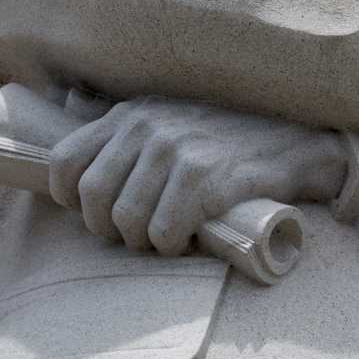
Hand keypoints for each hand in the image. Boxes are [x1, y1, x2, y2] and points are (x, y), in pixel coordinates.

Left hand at [48, 96, 347, 255]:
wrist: (294, 140)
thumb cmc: (226, 141)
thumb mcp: (168, 120)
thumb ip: (125, 138)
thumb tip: (76, 179)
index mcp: (130, 113)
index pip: (64, 161)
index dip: (69, 200)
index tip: (97, 214)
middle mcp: (147, 124)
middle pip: (92, 196)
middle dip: (108, 228)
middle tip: (136, 234)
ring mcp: (175, 148)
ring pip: (126, 220)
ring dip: (144, 241)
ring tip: (167, 236)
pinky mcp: (204, 175)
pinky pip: (163, 231)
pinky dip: (173, 245)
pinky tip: (190, 237)